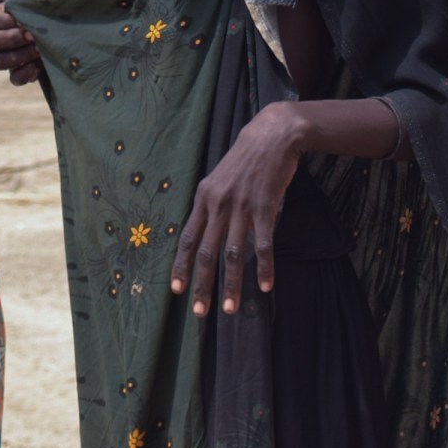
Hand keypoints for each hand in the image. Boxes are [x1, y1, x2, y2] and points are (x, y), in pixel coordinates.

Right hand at [0, 4, 43, 85]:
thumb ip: (29, 11)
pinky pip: (14, 78)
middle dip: (10, 39)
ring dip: (19, 55)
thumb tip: (28, 22)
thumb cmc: (39, 14)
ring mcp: (2, 59)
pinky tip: (39, 64)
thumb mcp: (33, 7)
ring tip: (38, 48)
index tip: (18, 19)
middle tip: (30, 35)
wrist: (54, 31)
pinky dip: (27, 72)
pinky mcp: (16, 73)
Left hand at [172, 103, 302, 318]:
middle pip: (206, 252)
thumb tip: (200, 233)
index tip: (176, 290)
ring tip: (230, 309)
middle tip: (200, 312)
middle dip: (202, 285)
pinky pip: (262, 245)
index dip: (180, 266)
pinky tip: (266, 286)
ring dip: (232, 284)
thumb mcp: (217, 179)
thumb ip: (210, 205)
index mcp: (204, 197)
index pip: (187, 238)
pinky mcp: (265, 208)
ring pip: (233, 254)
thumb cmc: (244, 159)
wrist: (271, 136)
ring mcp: (242, 207)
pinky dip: (264, 268)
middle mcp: (219, 204)